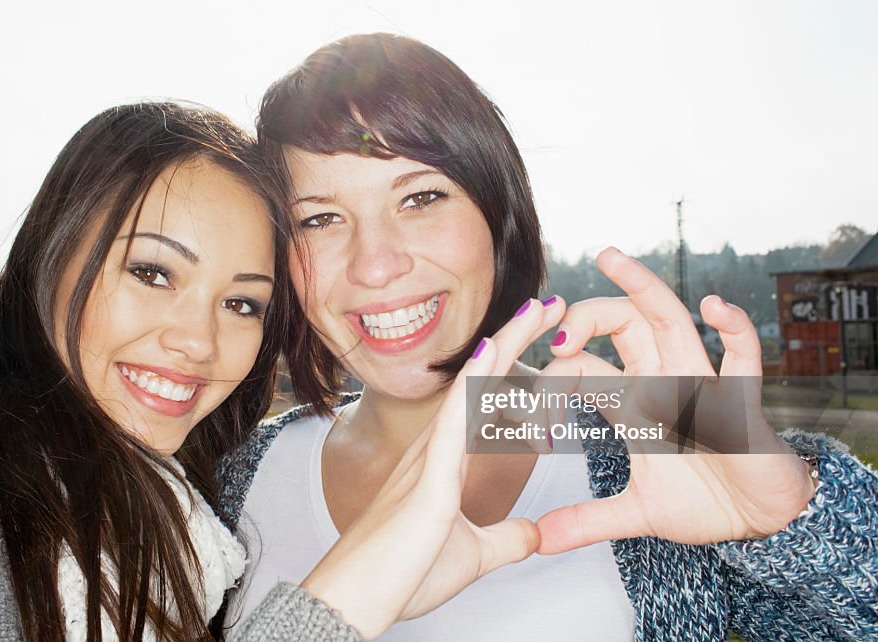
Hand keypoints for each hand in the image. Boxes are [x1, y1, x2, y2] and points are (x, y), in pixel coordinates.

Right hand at [300, 296, 563, 638]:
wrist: (358, 602)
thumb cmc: (401, 575)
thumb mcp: (473, 556)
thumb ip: (505, 539)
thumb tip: (534, 534)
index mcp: (446, 462)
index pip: (489, 401)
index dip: (517, 367)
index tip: (548, 342)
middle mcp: (436, 448)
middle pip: (482, 379)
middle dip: (516, 339)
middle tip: (550, 305)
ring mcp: (430, 458)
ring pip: (472, 386)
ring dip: (505, 345)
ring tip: (535, 310)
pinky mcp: (428, 481)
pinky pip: (455, 420)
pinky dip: (476, 383)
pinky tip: (492, 352)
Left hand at [533, 247, 814, 553]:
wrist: (760, 521)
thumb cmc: (704, 501)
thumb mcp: (637, 512)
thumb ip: (587, 521)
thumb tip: (537, 540)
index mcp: (634, 401)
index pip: (584, 368)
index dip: (551, 382)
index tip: (526, 416)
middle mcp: (662, 380)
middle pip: (622, 324)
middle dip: (587, 315)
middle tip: (554, 327)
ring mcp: (701, 383)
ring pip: (670, 319)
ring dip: (641, 287)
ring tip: (609, 257)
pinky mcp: (740, 400)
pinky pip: (742, 355)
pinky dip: (733, 328)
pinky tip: (712, 306)